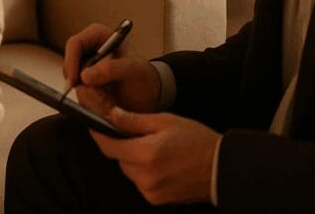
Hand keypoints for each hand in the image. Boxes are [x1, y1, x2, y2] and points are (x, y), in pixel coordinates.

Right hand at [64, 24, 160, 113]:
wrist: (147, 97)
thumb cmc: (144, 77)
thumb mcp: (133, 70)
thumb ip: (111, 69)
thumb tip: (85, 76)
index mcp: (99, 36)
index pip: (75, 44)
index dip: (71, 61)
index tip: (74, 81)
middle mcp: (89, 51)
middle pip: (71, 67)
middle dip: (84, 86)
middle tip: (100, 98)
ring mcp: (85, 70)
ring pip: (75, 86)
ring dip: (92, 98)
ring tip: (113, 102)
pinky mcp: (84, 87)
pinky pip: (81, 97)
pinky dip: (93, 105)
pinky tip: (109, 105)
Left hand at [90, 107, 220, 205]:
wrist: (222, 168)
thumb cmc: (197, 140)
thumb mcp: (165, 121)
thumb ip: (134, 120)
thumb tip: (112, 115)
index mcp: (145, 153)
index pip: (108, 145)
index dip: (98, 134)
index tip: (93, 125)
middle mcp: (144, 176)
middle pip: (118, 158)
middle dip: (122, 145)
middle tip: (137, 134)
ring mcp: (149, 190)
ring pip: (128, 170)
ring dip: (133, 158)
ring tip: (154, 148)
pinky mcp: (155, 199)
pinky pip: (139, 182)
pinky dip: (143, 171)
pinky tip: (160, 162)